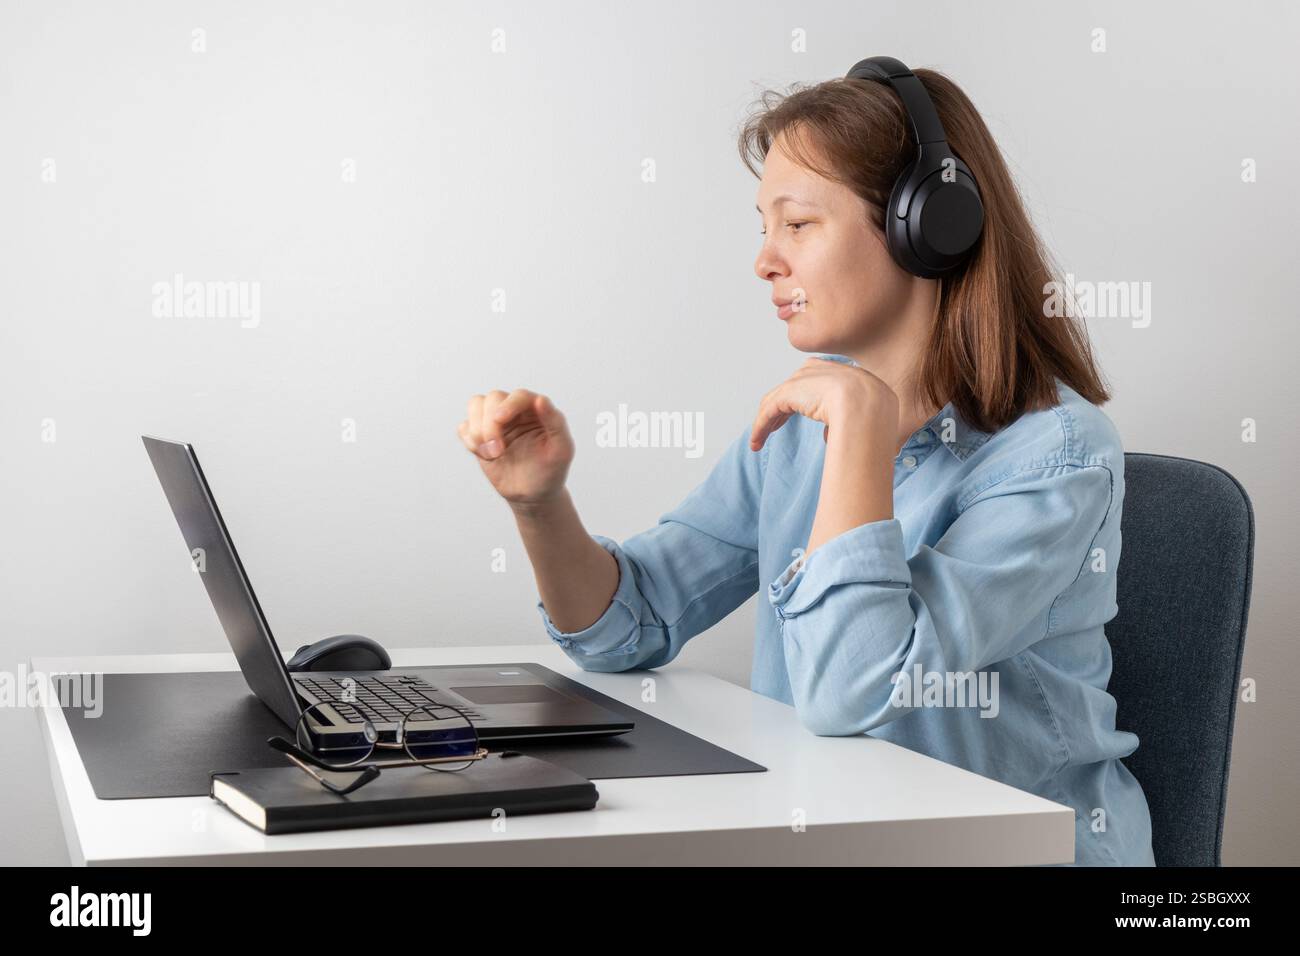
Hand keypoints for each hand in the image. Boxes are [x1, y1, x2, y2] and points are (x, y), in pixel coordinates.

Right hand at [457, 389, 574, 508]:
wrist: (533, 494)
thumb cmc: (551, 471)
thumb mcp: (562, 450)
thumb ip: (556, 423)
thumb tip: (540, 399)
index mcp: (536, 411)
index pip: (519, 396)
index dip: (508, 405)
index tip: (500, 420)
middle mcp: (515, 411)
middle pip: (493, 398)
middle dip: (490, 424)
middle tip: (498, 451)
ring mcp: (495, 422)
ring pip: (475, 405)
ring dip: (477, 430)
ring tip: (491, 454)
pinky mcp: (480, 436)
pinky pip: (464, 426)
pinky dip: (468, 439)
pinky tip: (483, 455)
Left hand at [749, 357, 898, 452]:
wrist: (868, 405)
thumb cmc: (875, 416)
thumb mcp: (865, 415)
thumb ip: (845, 422)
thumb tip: (829, 435)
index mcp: (839, 372)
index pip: (812, 384)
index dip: (800, 401)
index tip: (792, 419)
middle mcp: (819, 370)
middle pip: (791, 390)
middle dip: (779, 411)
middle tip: (771, 429)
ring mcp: (803, 379)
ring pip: (777, 401)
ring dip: (766, 423)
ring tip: (758, 442)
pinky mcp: (789, 392)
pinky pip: (769, 411)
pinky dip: (761, 427)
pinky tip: (756, 443)